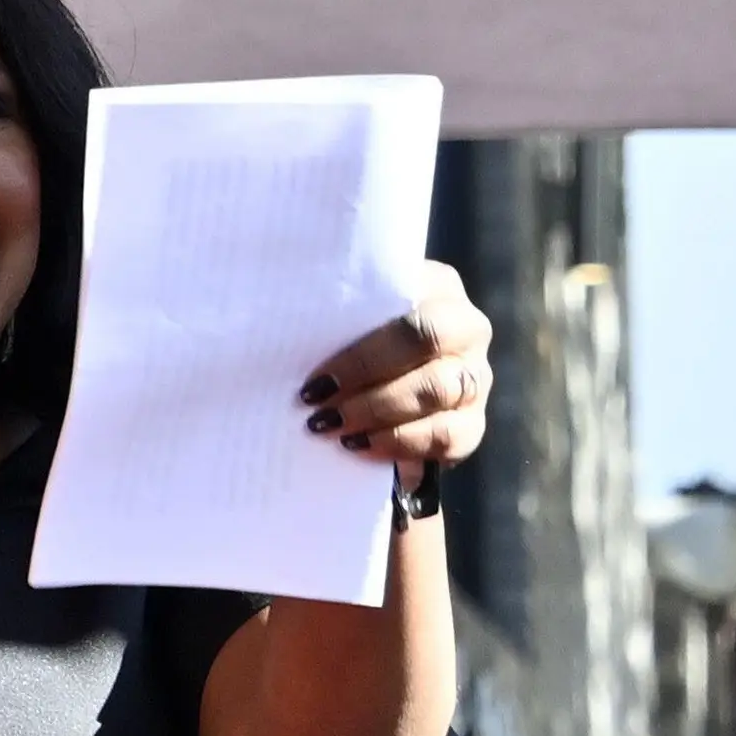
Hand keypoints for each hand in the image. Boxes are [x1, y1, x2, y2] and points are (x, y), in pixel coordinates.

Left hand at [299, 263, 492, 489]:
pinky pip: (449, 437)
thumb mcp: (335, 317)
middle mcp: (466, 329)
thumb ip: (323, 309)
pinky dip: (401, 444)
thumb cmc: (340, 341)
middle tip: (316, 403)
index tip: (315, 377)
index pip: (413, 312)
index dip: (364, 352)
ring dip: (379, 414)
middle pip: (429, 350)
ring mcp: (475, 377)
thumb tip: (261, 313)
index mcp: (436, 289)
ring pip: (439, 393)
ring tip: (330, 427)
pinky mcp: (472, 424)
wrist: (368, 393)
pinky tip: (358, 446)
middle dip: (369, 382)